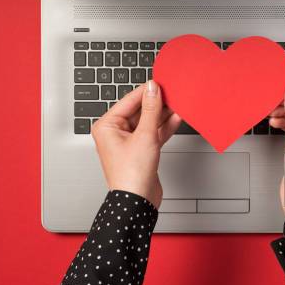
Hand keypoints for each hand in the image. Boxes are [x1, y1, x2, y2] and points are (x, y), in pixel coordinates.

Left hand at [91, 81, 181, 208]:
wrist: (137, 202)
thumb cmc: (131, 175)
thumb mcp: (145, 135)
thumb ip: (151, 109)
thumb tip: (152, 89)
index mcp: (107, 126)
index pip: (129, 101)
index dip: (146, 91)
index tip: (160, 82)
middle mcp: (115, 133)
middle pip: (139, 110)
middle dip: (156, 103)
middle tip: (172, 93)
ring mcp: (129, 142)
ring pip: (148, 121)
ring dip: (163, 114)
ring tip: (177, 104)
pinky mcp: (141, 150)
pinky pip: (153, 132)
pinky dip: (164, 127)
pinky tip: (176, 118)